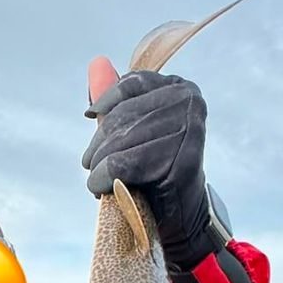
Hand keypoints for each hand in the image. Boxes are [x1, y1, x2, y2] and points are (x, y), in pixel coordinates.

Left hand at [82, 61, 211, 270]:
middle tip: (92, 164)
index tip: (92, 119)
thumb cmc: (154, 173)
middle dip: (99, 143)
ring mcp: (188, 132)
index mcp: (181, 89)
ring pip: (120, 141)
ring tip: (98, 179)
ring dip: (99, 165)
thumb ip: (116, 100)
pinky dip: (105, 178)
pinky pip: (124, 165)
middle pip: (122, 115)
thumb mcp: (134, 132)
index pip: (131, 84)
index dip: (105, 104)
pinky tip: (101, 188)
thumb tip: (96, 63)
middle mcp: (190, 104)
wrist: (180, 219)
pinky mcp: (181, 163)